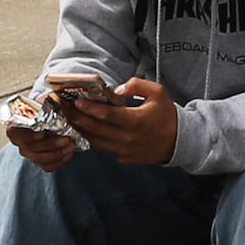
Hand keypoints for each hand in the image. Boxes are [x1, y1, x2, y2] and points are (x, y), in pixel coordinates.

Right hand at [3, 108, 77, 171]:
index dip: (28, 136)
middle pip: (31, 147)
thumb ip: (51, 102)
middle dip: (51, 144)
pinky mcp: (38, 160)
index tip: (41, 133)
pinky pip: (47, 166)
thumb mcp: (48, 101)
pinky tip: (68, 152)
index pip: (14, 133)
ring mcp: (28, 152)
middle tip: (67, 139)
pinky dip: (59, 161)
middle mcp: (20, 141)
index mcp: (16, 124)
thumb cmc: (46, 108)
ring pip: (40, 158)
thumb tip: (59, 102)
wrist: (50, 115)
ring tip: (71, 145)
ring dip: (57, 153)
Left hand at [61, 76, 180, 166]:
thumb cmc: (167, 114)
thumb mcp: (157, 92)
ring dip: (82, 130)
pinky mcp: (124, 158)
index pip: (107, 115)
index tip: (76, 101)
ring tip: (70, 119)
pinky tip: (86, 130)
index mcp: (136, 121)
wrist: (179, 141)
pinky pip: (104, 148)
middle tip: (65, 109)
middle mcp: (128, 138)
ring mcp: (125, 151)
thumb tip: (115, 90)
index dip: (90, 108)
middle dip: (78, 118)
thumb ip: (136, 85)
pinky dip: (94, 139)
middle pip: (96, 129)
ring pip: (96, 142)